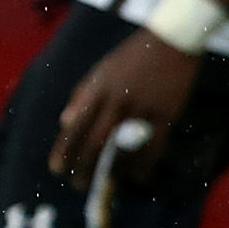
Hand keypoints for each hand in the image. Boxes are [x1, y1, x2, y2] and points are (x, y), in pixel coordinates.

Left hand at [49, 30, 196, 187]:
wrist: (171, 41)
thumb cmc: (132, 57)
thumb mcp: (100, 71)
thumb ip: (81, 96)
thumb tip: (64, 122)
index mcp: (96, 90)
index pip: (74, 127)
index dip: (64, 151)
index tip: (57, 170)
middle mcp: (115, 101)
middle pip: (94, 143)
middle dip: (84, 169)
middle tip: (79, 186)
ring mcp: (141, 109)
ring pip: (122, 149)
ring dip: (112, 172)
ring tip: (106, 186)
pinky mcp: (165, 114)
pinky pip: (153, 148)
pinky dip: (143, 166)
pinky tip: (137, 178)